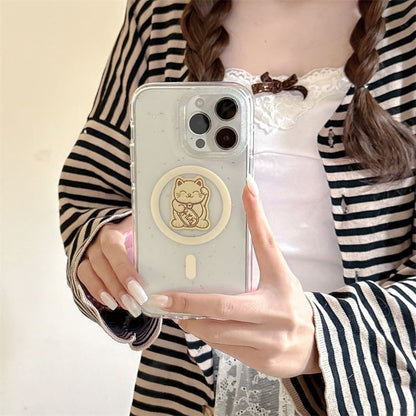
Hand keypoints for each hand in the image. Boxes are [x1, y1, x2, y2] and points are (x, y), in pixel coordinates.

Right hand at [77, 215, 146, 316]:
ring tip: (126, 306)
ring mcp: (87, 250)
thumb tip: (170, 250)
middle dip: (119, 286)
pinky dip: (96, 291)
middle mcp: (97, 239)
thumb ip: (149, 238)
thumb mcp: (141, 229)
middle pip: (103, 263)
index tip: (139, 287)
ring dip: (108, 291)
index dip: (124, 269)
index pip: (114, 249)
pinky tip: (111, 303)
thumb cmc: (133, 232)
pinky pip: (83, 277)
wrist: (111, 228)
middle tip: (136, 303)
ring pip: (91, 271)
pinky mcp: (82, 261)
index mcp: (113, 229)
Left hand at [150, 180, 319, 377]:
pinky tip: (203, 328)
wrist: (317, 344)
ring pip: (220, 333)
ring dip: (196, 323)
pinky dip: (210, 338)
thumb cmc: (289, 301)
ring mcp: (271, 341)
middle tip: (163, 298)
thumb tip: (248, 195)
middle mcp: (278, 313)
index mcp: (282, 282)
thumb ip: (261, 243)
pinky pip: (226, 350)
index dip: (255, 218)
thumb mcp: (278, 273)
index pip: (267, 245)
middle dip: (189, 304)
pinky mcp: (265, 362)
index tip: (244, 192)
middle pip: (225, 308)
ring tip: (179, 313)